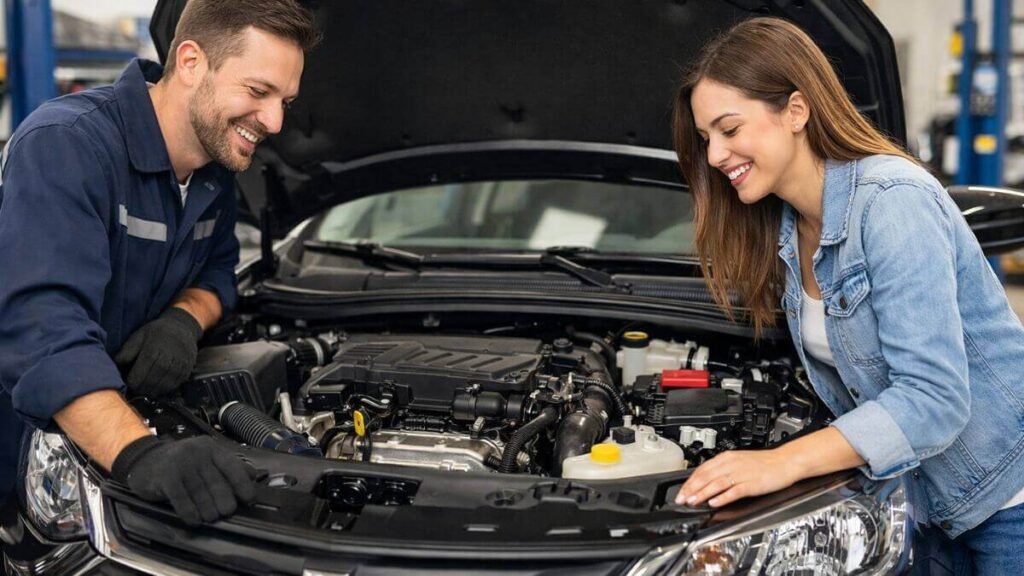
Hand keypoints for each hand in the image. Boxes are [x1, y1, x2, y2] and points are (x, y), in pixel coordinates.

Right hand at [111, 435, 256, 525]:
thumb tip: (253, 476)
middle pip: (217, 482)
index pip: (232, 466)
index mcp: (211, 449)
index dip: (243, 485)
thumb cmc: (180, 463)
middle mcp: (198, 453)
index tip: (250, 499)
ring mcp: (181, 464)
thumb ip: (227, 466)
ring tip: (211, 518)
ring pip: (200, 493)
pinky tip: (194, 520)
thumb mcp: (205, 459)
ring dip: (208, 510)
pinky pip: (182, 499)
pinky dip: (190, 512)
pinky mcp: (166, 477)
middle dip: (224, 501)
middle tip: (226, 512)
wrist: (143, 459)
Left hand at [115, 307, 202, 396]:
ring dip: (154, 391)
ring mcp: (180, 364)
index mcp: (153, 349)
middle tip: (135, 391)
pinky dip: (166, 389)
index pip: (141, 373)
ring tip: (146, 391)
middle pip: (153, 381)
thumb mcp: (138, 336)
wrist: (182, 327)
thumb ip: (126, 352)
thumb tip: (116, 368)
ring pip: (165, 385)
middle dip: (142, 389)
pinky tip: (158, 388)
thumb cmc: (156, 333)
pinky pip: (176, 384)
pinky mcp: (187, 369)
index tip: (127, 384)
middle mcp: (168, 358)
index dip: (133, 382)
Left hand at [676, 449, 800, 507]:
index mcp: (727, 457)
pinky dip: (723, 497)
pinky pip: (734, 491)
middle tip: (682, 499)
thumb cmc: (763, 463)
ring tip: (693, 501)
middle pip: (706, 476)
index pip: (702, 469)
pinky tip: (714, 502)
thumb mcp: (738, 461)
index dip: (689, 481)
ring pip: (717, 483)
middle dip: (691, 489)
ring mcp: (742, 474)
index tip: (681, 492)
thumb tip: (705, 480)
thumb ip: (722, 470)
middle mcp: (732, 464)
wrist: (785, 461)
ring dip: (703, 493)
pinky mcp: (752, 484)